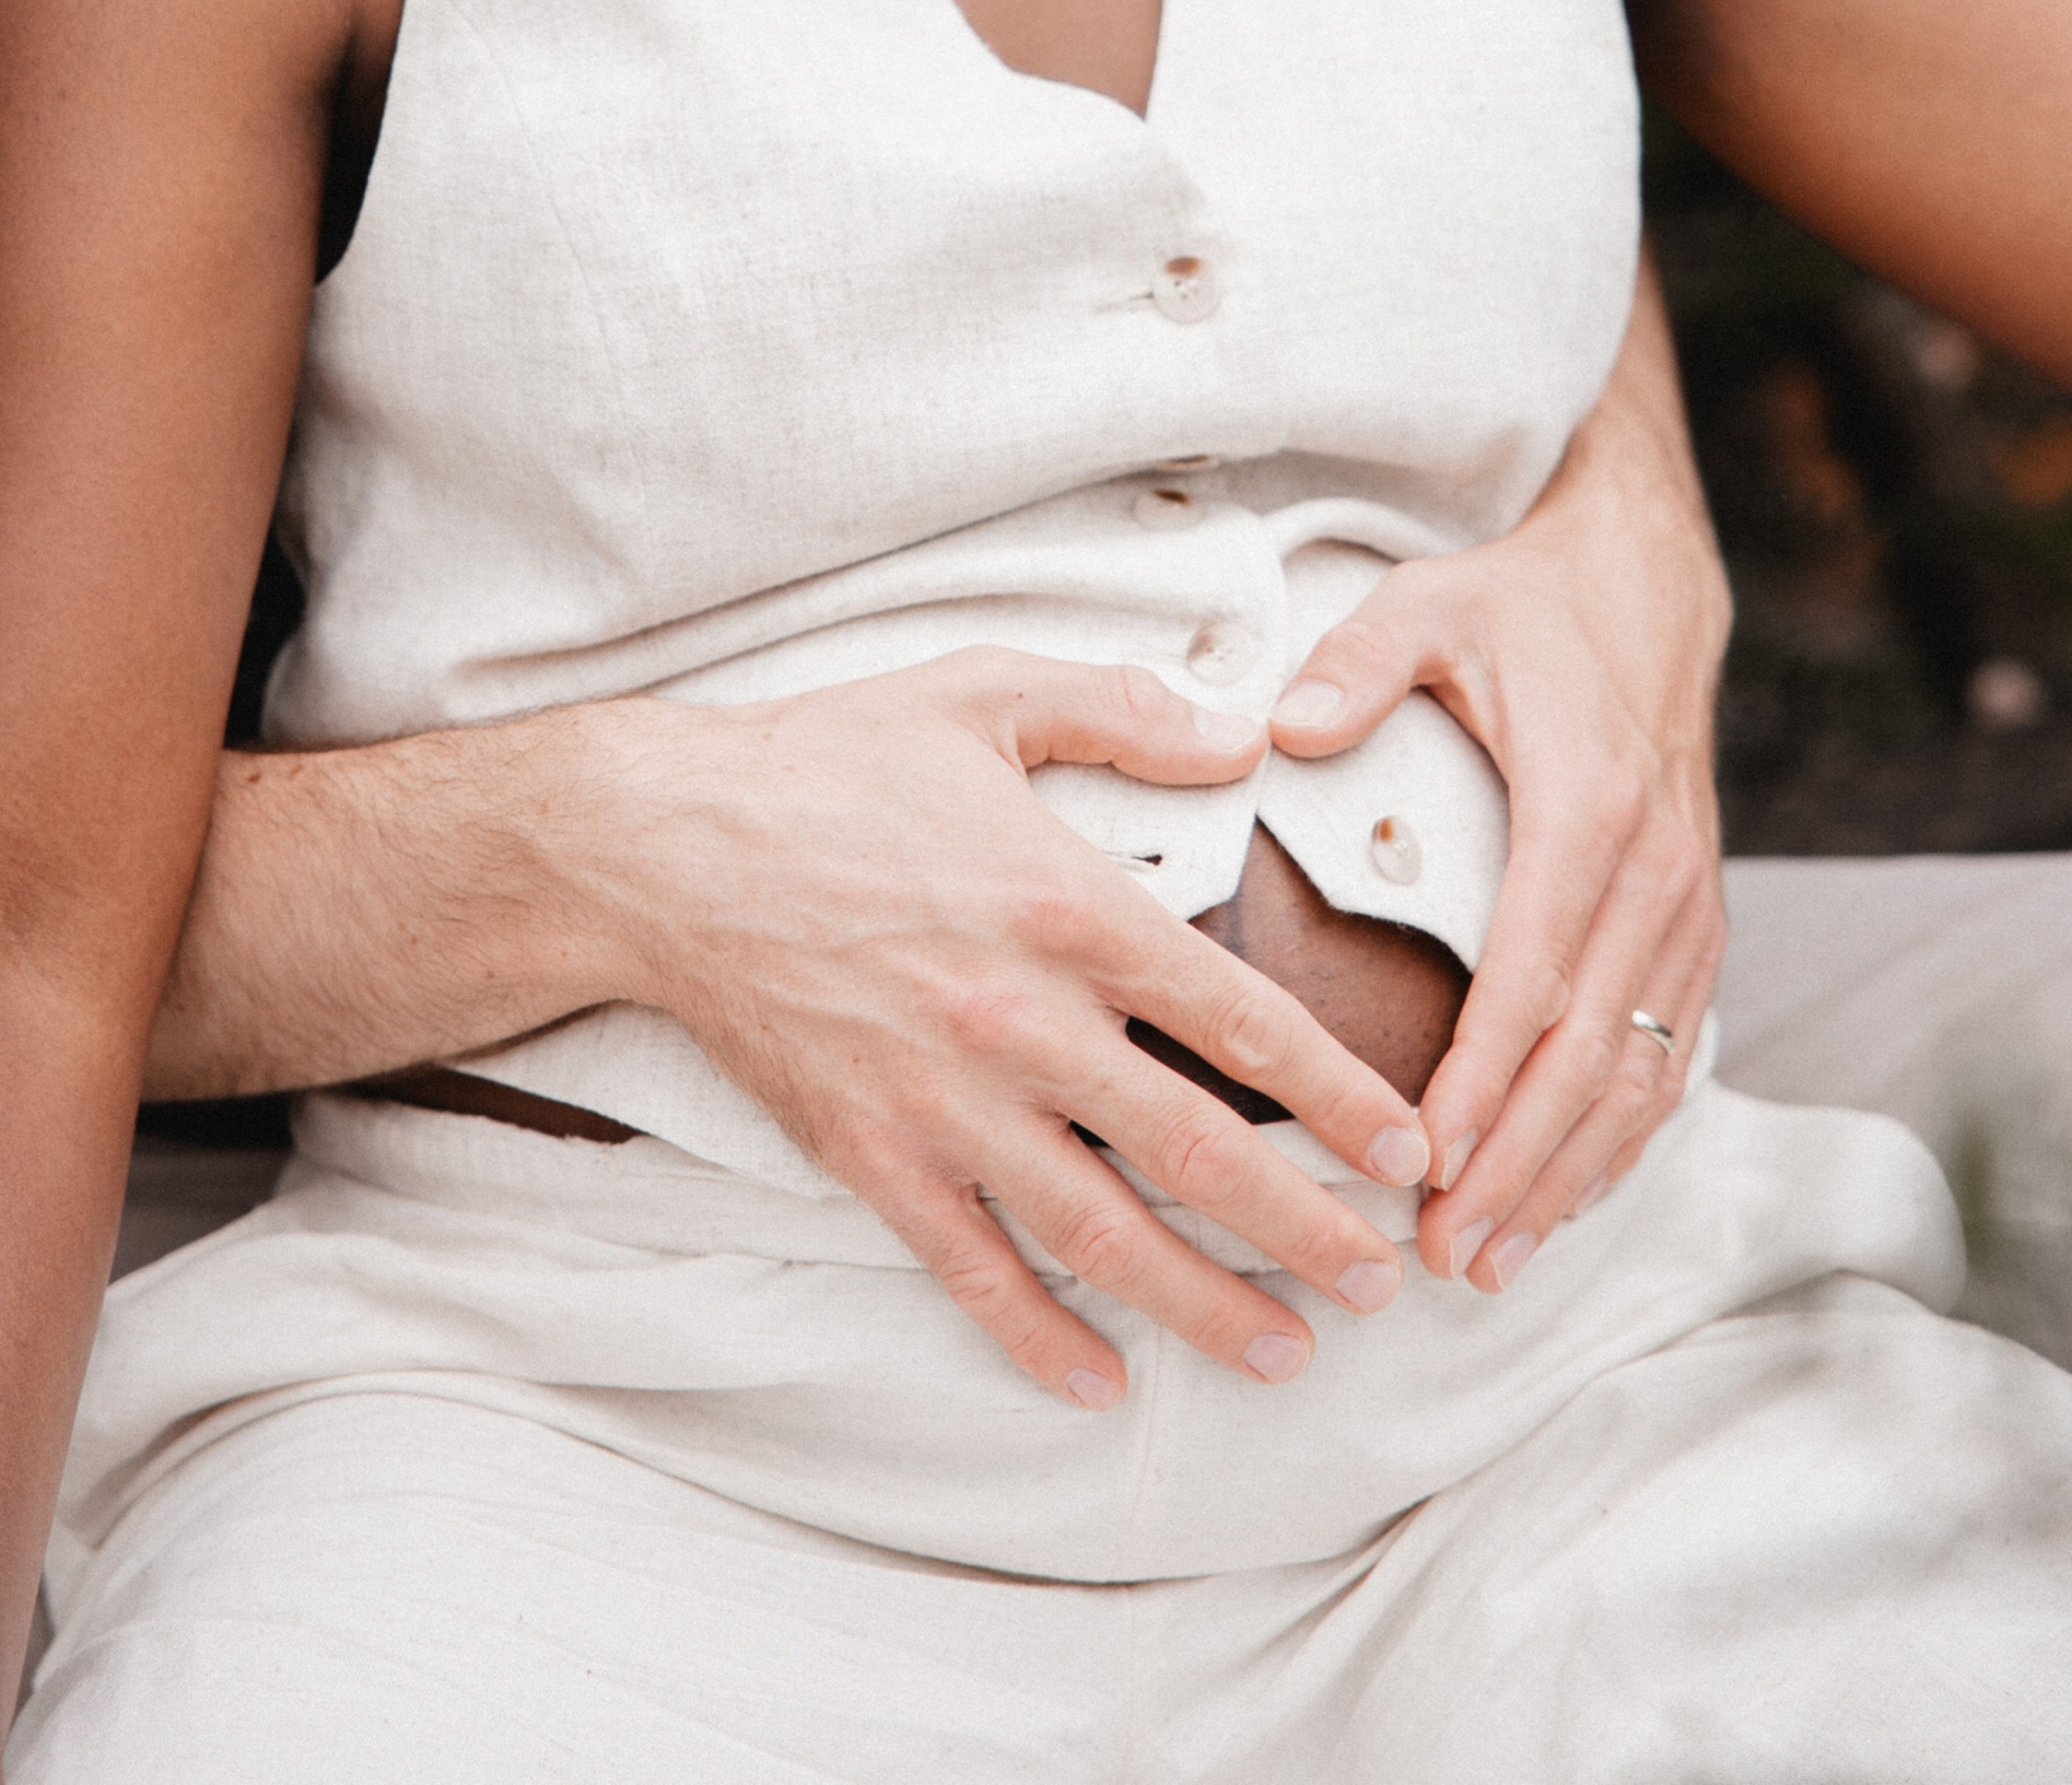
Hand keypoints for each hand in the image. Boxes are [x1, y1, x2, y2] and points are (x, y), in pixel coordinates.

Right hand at [578, 650, 1430, 1409]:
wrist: (663, 844)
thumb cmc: (829, 760)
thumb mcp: (985, 691)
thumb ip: (1125, 709)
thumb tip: (1248, 731)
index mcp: (1066, 904)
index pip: (1240, 1019)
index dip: (1338, 1095)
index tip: (1408, 1150)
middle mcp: (1018, 1018)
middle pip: (1194, 1149)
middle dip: (1304, 1228)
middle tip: (1382, 1280)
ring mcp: (943, 1100)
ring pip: (1099, 1232)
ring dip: (1202, 1303)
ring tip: (1285, 1350)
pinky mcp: (870, 1153)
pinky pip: (969, 1268)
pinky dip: (1037, 1336)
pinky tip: (1099, 1381)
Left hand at [1269, 250, 1726, 1292]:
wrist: (1645, 586)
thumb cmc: (1519, 606)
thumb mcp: (1428, 603)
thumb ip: (1355, 663)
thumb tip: (1283, 730)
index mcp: (1590, 803)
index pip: (1537, 968)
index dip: (1487, 1076)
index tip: (1429, 1159)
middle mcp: (1657, 868)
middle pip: (1592, 1048)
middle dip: (1521, 1163)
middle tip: (1446, 1251)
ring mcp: (1689, 902)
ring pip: (1641, 1069)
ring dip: (1572, 1172)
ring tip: (1493, 1257)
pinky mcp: (1695, 922)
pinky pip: (1671, 1050)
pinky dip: (1620, 1136)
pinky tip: (1564, 1198)